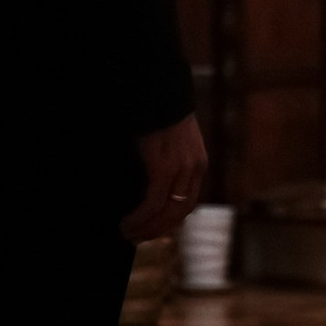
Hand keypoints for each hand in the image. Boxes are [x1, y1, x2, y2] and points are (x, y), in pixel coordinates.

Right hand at [125, 112, 207, 243]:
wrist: (158, 86)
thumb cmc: (159, 110)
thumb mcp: (171, 138)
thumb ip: (168, 160)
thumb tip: (149, 181)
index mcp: (198, 162)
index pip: (188, 204)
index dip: (170, 222)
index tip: (152, 230)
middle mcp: (194, 168)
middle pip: (179, 213)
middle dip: (156, 230)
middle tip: (135, 238)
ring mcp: (181, 168)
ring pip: (165, 212)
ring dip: (145, 228)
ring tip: (127, 234)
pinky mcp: (164, 166)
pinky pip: (153, 201)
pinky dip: (140, 217)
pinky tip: (127, 223)